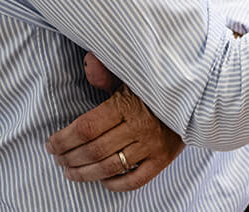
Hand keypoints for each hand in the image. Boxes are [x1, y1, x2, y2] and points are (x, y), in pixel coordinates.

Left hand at [46, 53, 184, 191]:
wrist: (197, 94)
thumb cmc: (156, 85)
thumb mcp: (132, 75)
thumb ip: (108, 73)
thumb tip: (88, 63)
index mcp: (129, 104)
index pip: (86, 128)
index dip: (63, 139)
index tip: (50, 143)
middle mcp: (141, 127)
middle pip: (93, 150)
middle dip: (68, 158)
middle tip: (57, 158)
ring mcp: (153, 146)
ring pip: (109, 168)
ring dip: (83, 174)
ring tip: (70, 172)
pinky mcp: (163, 159)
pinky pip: (135, 180)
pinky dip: (114, 184)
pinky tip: (101, 180)